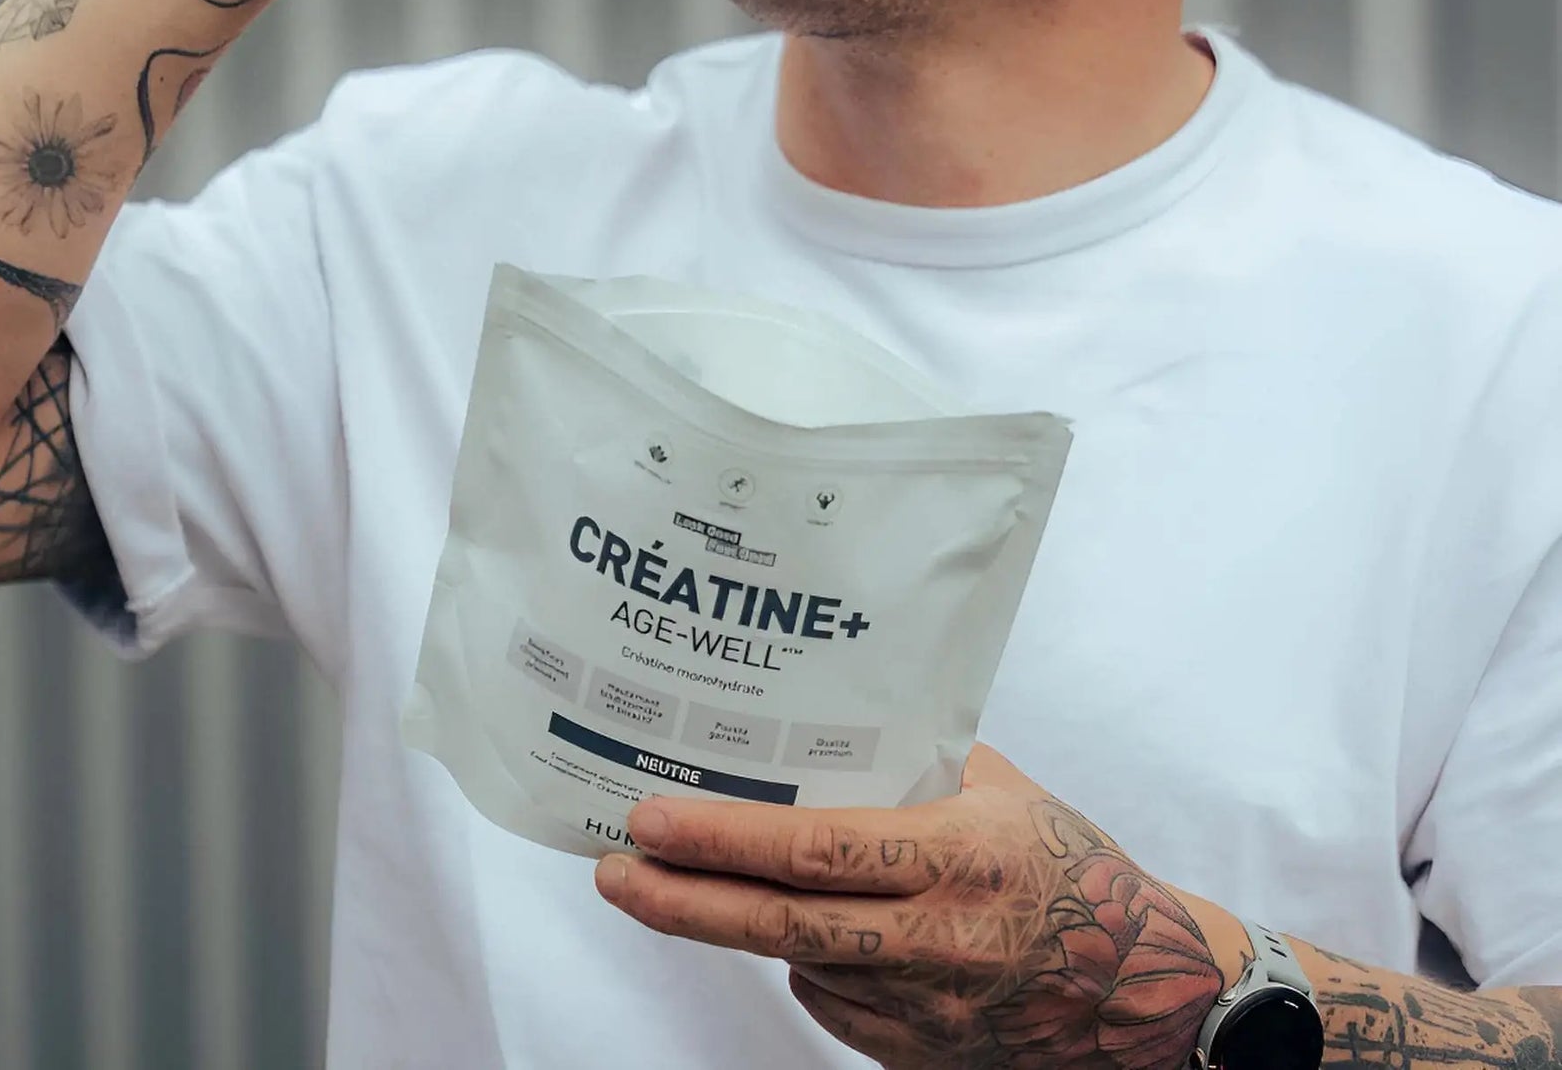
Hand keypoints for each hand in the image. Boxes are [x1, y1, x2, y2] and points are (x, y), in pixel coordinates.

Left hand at [595, 747, 1227, 1069]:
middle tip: (615, 873)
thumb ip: (918, 760)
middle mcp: (935, 942)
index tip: (651, 821)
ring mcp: (925, 1013)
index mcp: (957, 857)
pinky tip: (802, 927)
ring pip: (799, 965)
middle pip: (780, 926)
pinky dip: (805, 962)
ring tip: (681, 884)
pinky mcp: (920, 1056)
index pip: (816, 851)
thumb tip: (823, 725)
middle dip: (683, 902)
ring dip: (734, 925)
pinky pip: (834, 1004)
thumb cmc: (1072, 868)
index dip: (724, 840)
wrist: (1145, 991)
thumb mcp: (1006, 789)